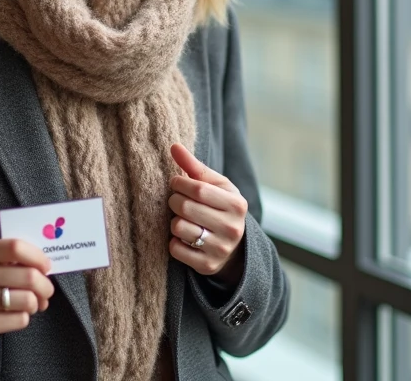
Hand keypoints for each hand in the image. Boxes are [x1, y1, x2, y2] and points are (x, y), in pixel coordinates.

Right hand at [0, 239, 54, 359]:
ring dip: (36, 303)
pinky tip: (14, 315)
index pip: (16, 247)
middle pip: (29, 276)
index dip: (38, 257)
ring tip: (29, 303)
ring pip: (28, 299)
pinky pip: (21, 319)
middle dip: (45, 286)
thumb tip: (46, 267)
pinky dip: (24, 318)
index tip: (46, 266)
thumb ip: (17, 258)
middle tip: (46, 291)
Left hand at [167, 143, 247, 284]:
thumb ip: (194, 166)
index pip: (197, 189)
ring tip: (182, 219)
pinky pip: (176, 249)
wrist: (234, 247)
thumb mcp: (215, 186)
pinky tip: (184, 237)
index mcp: (236, 204)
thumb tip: (174, 145)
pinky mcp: (207, 265)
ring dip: (174, 221)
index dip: (179, 183)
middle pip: (185, 208)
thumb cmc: (220, 207)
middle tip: (177, 201)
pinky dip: (174, 241)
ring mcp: (221, 249)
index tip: (176, 183)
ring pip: (179, 228)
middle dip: (174, 201)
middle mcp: (232, 228)